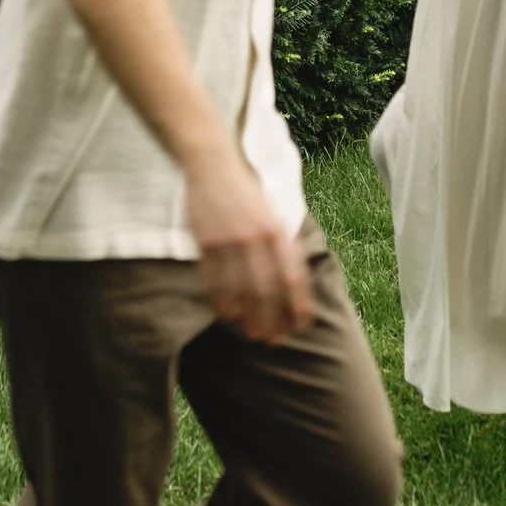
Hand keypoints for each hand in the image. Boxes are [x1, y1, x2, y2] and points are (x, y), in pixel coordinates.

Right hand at [186, 147, 310, 342]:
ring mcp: (229, 241)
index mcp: (278, 230)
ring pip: (239, 290)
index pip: (293, 278)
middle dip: (270, 320)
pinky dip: (220, 301)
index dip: (297, 306)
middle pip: (267, 291)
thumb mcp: (273, 213)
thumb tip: (295, 282)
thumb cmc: (246, 192)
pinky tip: (225, 315)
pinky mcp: (206, 242)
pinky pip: (213, 280)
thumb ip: (283, 244)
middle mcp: (257, 237)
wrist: (212, 165)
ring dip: (245, 317)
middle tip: (271, 340)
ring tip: (249, 333)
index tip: (299, 326)